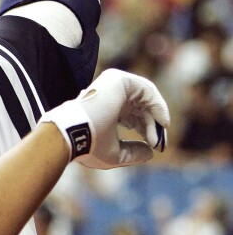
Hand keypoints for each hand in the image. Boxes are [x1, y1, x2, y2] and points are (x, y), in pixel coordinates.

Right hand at [39, 69, 169, 169]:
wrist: (73, 135)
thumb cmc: (89, 145)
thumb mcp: (114, 154)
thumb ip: (133, 153)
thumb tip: (150, 152)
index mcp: (105, 110)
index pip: (132, 116)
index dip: (145, 130)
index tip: (153, 146)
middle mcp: (108, 96)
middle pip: (140, 108)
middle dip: (151, 126)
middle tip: (157, 144)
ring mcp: (112, 85)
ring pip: (145, 99)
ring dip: (155, 118)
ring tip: (156, 137)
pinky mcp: (118, 80)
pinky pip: (147, 89)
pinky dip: (157, 105)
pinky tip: (161, 122)